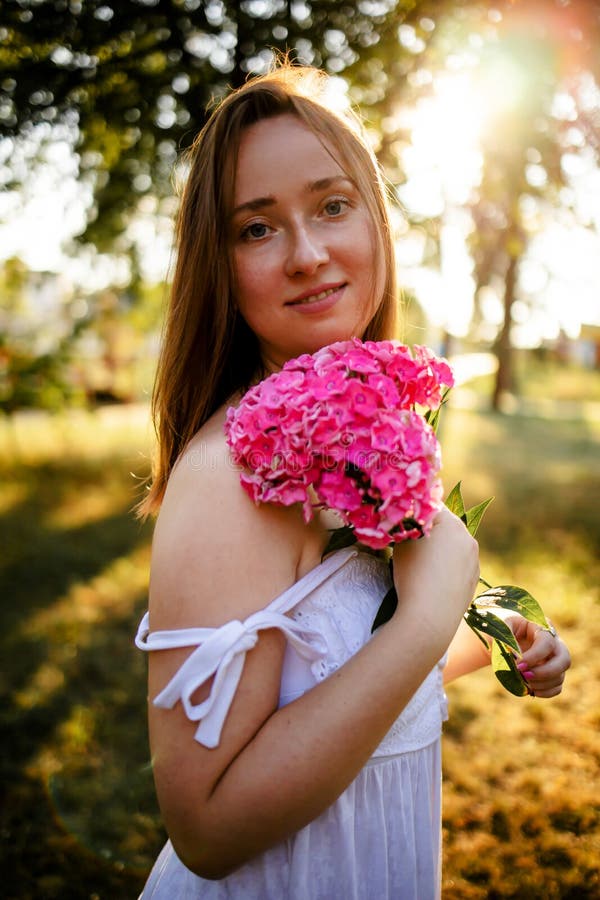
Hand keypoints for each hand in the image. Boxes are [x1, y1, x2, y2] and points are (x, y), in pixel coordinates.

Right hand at [392, 506, 479, 626]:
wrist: (430, 616)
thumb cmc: (413, 575)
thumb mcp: (402, 543)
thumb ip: (408, 526)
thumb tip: (408, 520)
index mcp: (451, 523)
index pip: (430, 506)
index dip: (414, 512)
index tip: (402, 522)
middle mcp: (468, 538)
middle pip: (445, 524)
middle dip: (429, 530)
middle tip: (410, 541)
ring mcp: (474, 559)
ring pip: (453, 544)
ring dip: (439, 547)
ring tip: (421, 564)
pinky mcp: (474, 578)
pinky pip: (458, 563)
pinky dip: (447, 565)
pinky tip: (433, 578)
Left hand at [506, 615, 570, 697]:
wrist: (500, 637)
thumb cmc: (501, 628)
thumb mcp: (500, 626)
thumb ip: (507, 638)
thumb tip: (517, 655)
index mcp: (542, 626)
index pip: (547, 642)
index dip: (534, 657)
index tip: (518, 665)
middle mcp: (554, 642)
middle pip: (564, 660)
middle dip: (545, 672)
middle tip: (525, 676)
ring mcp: (555, 659)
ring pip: (560, 676)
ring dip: (542, 684)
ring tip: (523, 681)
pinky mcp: (552, 673)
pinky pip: (557, 687)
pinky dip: (545, 692)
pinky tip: (529, 690)